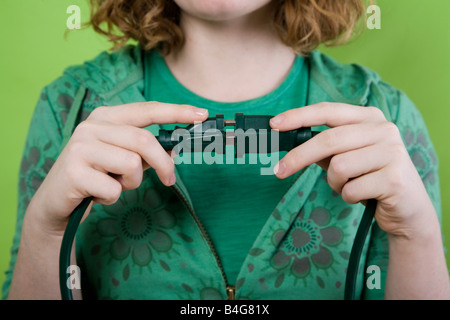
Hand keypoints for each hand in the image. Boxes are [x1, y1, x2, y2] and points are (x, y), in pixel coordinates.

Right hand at [30, 102, 207, 234]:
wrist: (57, 200)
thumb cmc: (97, 175)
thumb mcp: (122, 158)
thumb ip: (145, 150)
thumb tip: (175, 149)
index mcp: (107, 117)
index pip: (147, 110)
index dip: (177, 112)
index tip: (202, 115)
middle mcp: (92, 126)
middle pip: (144, 141)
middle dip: (163, 164)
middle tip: (169, 180)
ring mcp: (80, 147)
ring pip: (132, 165)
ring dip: (131, 183)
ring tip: (114, 184)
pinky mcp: (74, 171)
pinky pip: (114, 189)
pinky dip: (112, 197)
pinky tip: (97, 194)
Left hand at [270, 102, 435, 238]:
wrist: (408, 210)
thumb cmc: (370, 178)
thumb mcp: (345, 158)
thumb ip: (323, 147)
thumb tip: (288, 138)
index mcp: (369, 117)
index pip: (328, 110)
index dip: (298, 116)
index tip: (274, 124)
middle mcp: (383, 129)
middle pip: (328, 140)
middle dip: (298, 157)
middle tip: (279, 171)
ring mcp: (392, 152)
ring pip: (338, 166)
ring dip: (335, 183)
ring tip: (350, 186)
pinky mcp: (394, 178)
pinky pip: (351, 189)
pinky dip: (348, 196)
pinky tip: (365, 196)